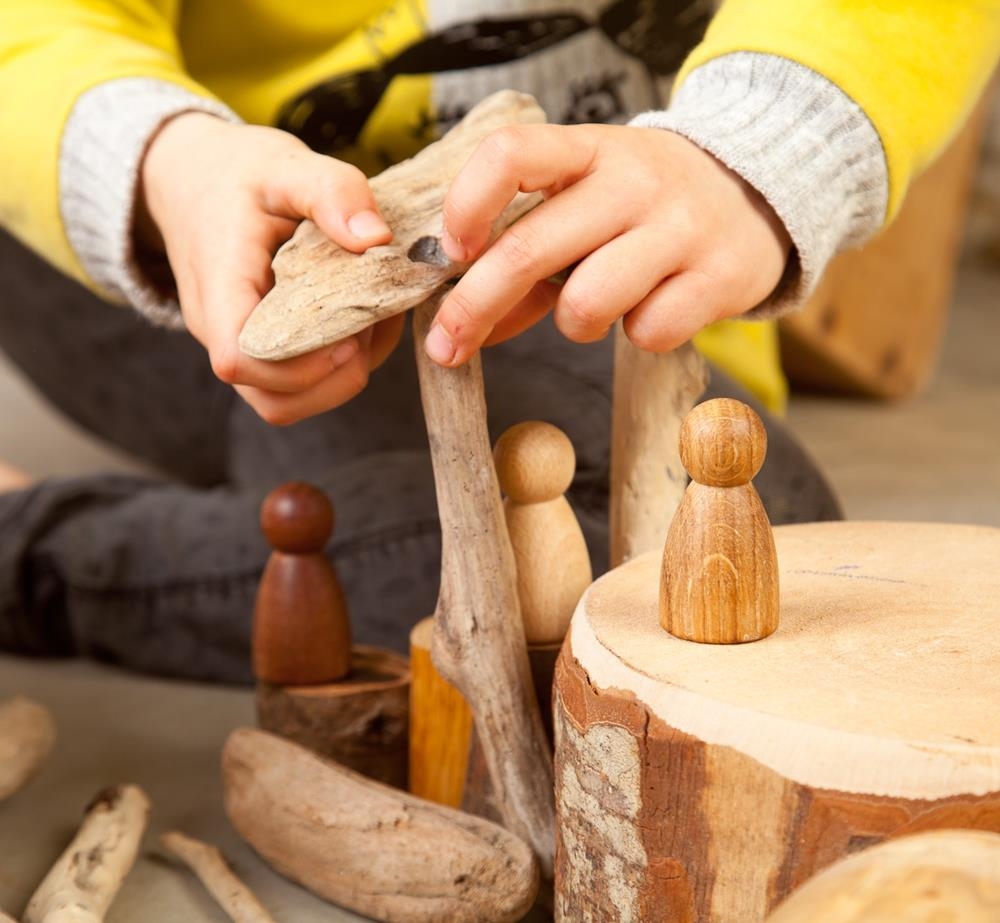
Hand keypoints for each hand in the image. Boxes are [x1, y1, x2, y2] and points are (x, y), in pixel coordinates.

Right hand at [140, 113, 402, 424]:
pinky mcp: (262, 353)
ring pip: (287, 404)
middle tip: (372, 325)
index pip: (239, 359)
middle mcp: (220, 329)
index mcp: (218, 285)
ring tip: (371, 324)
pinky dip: (341, 369)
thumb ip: (331, 192)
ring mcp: (239, 347)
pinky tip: (363, 324)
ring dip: (342, 379)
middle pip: (273, 400)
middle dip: (335, 379)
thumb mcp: (285, 165)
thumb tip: (376, 238)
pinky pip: (299, 387)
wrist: (194, 180)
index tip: (348, 333)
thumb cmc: (239, 175)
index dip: (299, 366)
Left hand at [424, 124, 790, 365]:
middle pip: (529, 248)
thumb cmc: (644, 209)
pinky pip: (648, 331)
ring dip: (572, 324)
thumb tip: (468, 327)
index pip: (510, 154)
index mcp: (588, 150)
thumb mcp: (588, 204)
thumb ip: (531, 257)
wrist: (757, 195)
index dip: (467, 205)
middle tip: (445, 348)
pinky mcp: (719, 276)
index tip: (452, 251)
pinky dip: (639, 334)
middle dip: (473, 308)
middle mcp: (632, 180)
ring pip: (586, 303)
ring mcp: (679, 227)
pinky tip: (652, 309)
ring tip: (594, 309)